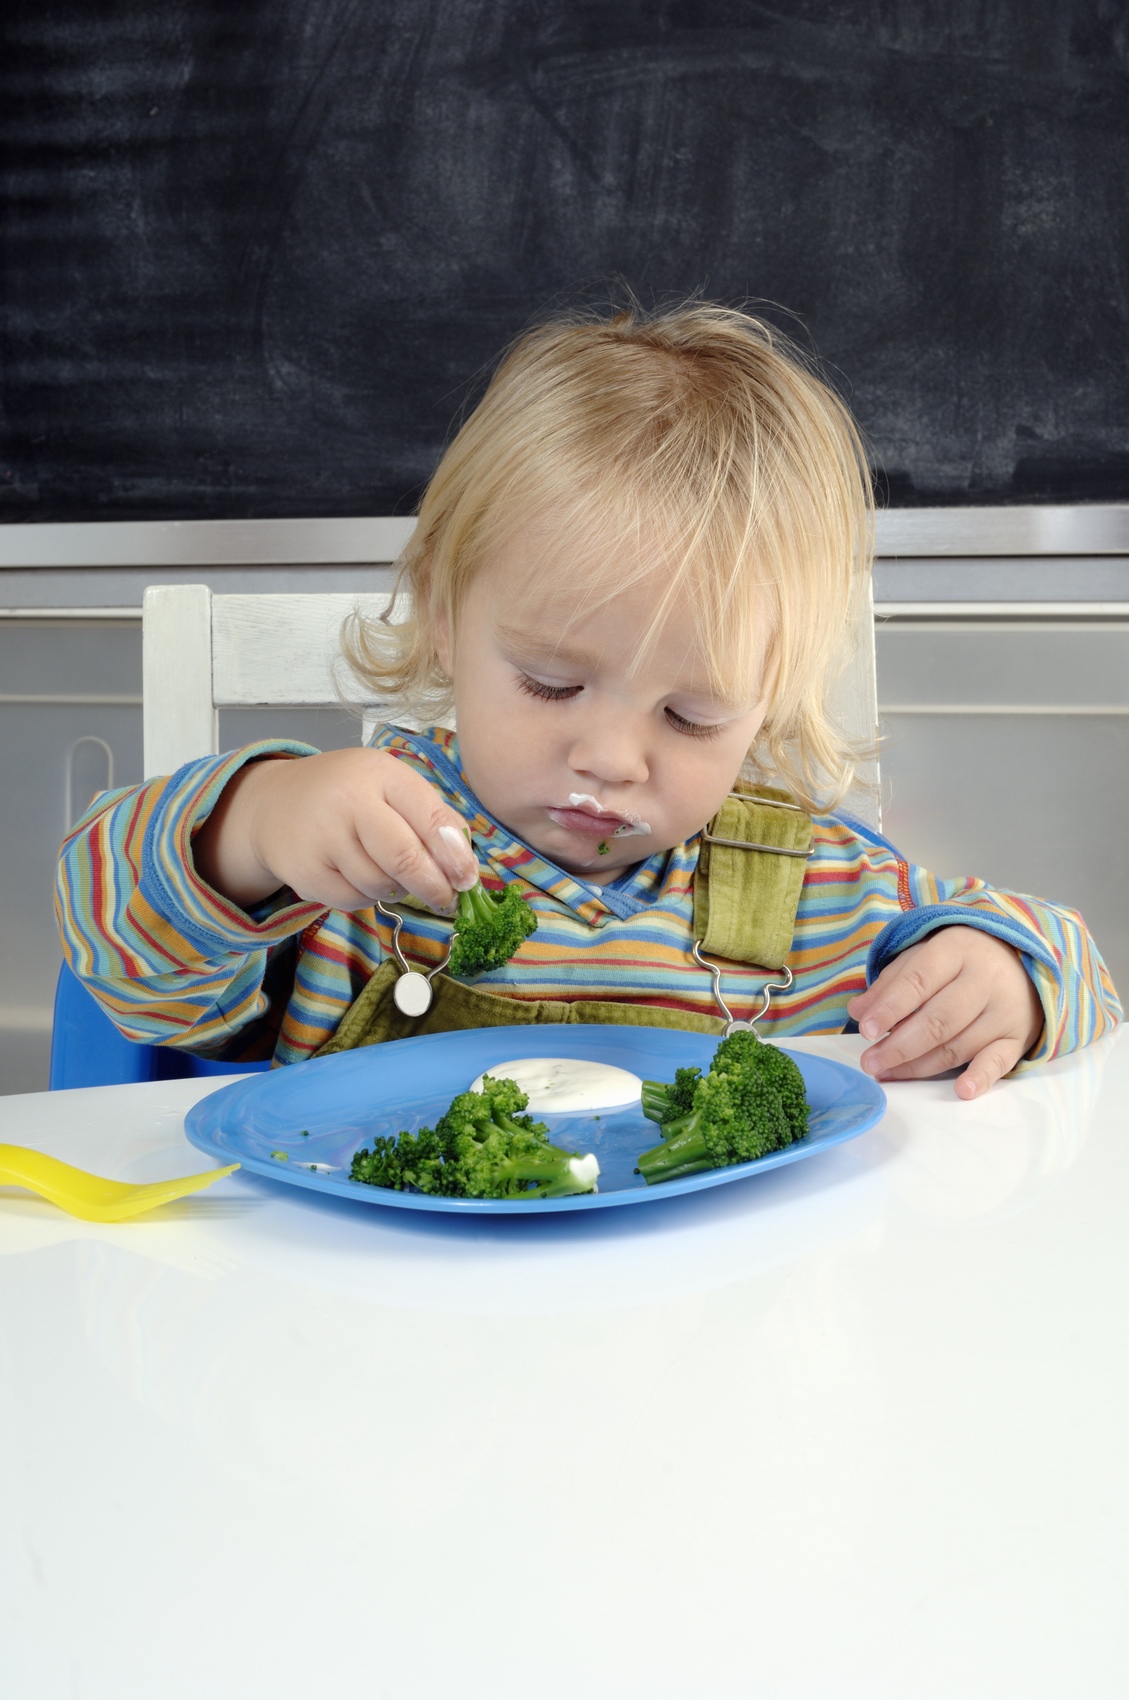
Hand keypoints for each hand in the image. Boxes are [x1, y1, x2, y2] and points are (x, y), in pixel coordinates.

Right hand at [192, 748, 478, 912]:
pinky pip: (352, 900)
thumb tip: (466, 867)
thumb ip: (432, 817)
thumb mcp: (391, 787)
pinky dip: (366, 897)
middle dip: (434, 887)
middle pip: (404, 859)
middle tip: (446, 900)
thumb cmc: (348, 795)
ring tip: (388, 872)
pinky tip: (358, 876)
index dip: (456, 857)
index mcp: (381, 774)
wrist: (274, 803)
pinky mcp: (304, 870)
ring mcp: (322, 836)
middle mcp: (348, 800)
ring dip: (396, 889)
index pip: (431, 818)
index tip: (468, 880)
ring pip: (380, 884)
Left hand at [846, 927, 1043, 1098]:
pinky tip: (962, 1089)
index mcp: (956, 950)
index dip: (890, 1007)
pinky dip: (981, 1076)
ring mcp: (1004, 1009)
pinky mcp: (1017, 1037)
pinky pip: (1000, 1060)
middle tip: (870, 1062)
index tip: (866, 1030)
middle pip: (939, 1020)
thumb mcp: (923, 956)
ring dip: (920, 1065)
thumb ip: (890, 983)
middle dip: (900, 1045)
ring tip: (887, 1073)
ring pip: (959, 1045)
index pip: (919, 981)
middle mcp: (985, 978)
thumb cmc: (958, 961)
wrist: (1018, 960)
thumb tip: (858, 1011)